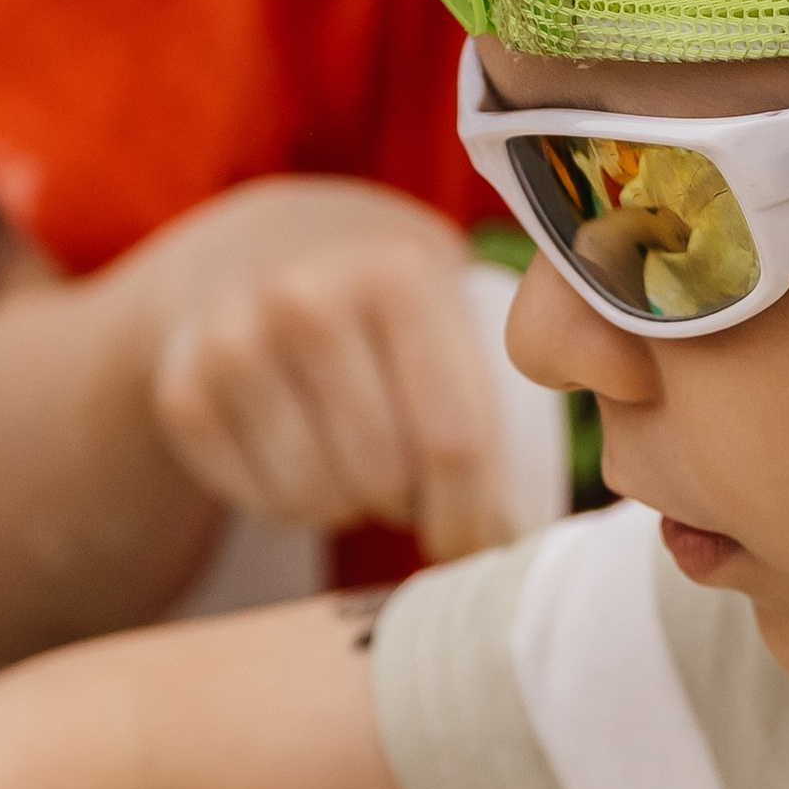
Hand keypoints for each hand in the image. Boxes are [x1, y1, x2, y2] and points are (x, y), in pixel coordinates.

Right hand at [150, 181, 514, 562]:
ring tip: (368, 468)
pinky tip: (310, 464)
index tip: (487, 539)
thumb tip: (606, 487)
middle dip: (415, 508)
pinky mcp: (182, 391)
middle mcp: (305, 298)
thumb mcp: (450, 289)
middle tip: (422, 492)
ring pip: (319, 499)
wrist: (250, 249)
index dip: (477, 514)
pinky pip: (261, 502)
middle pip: (386, 477)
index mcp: (397, 274)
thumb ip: (529, 351)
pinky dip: (295, 506)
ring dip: (355, 508)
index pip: (454, 441)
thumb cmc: (386, 296)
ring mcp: (232, 343)